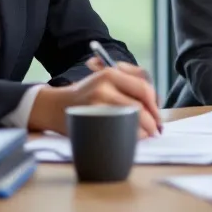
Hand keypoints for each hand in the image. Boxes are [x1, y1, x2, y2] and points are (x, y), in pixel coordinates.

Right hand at [30, 57, 162, 137]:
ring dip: (145, 130)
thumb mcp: (105, 81)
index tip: (158, 116)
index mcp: (110, 73)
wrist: (54, 106)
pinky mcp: (92, 119)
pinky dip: (131, 136)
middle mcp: (104, 85)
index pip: (144, 87)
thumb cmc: (85, 96)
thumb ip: (128, 86)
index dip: (155, 104)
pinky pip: (120, 129)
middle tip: (156, 129)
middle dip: (153, 120)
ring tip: (146, 135)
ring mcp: (97, 103)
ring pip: (133, 118)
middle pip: (141, 104)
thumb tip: (155, 104)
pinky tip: (132, 138)